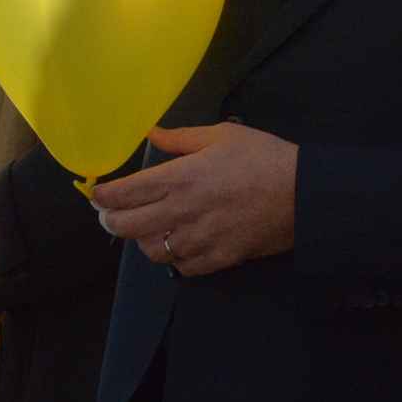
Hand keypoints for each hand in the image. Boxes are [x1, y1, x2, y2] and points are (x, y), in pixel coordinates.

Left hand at [91, 122, 296, 275]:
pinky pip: (181, 267)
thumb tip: (151, 134)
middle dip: (111, 221)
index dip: (104, 196)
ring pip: (151, 250)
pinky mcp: (217, 259)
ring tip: (144, 229)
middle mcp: (182, 211)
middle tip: (108, 216)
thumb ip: (181, 138)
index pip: (125, 193)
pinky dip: (173, 258)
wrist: (304, 195)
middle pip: (128, 226)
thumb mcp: (223, 135)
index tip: (97, 195)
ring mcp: (198, 239)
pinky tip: (177, 246)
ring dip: (142, 240)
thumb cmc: (264, 158)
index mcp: (180, 177)